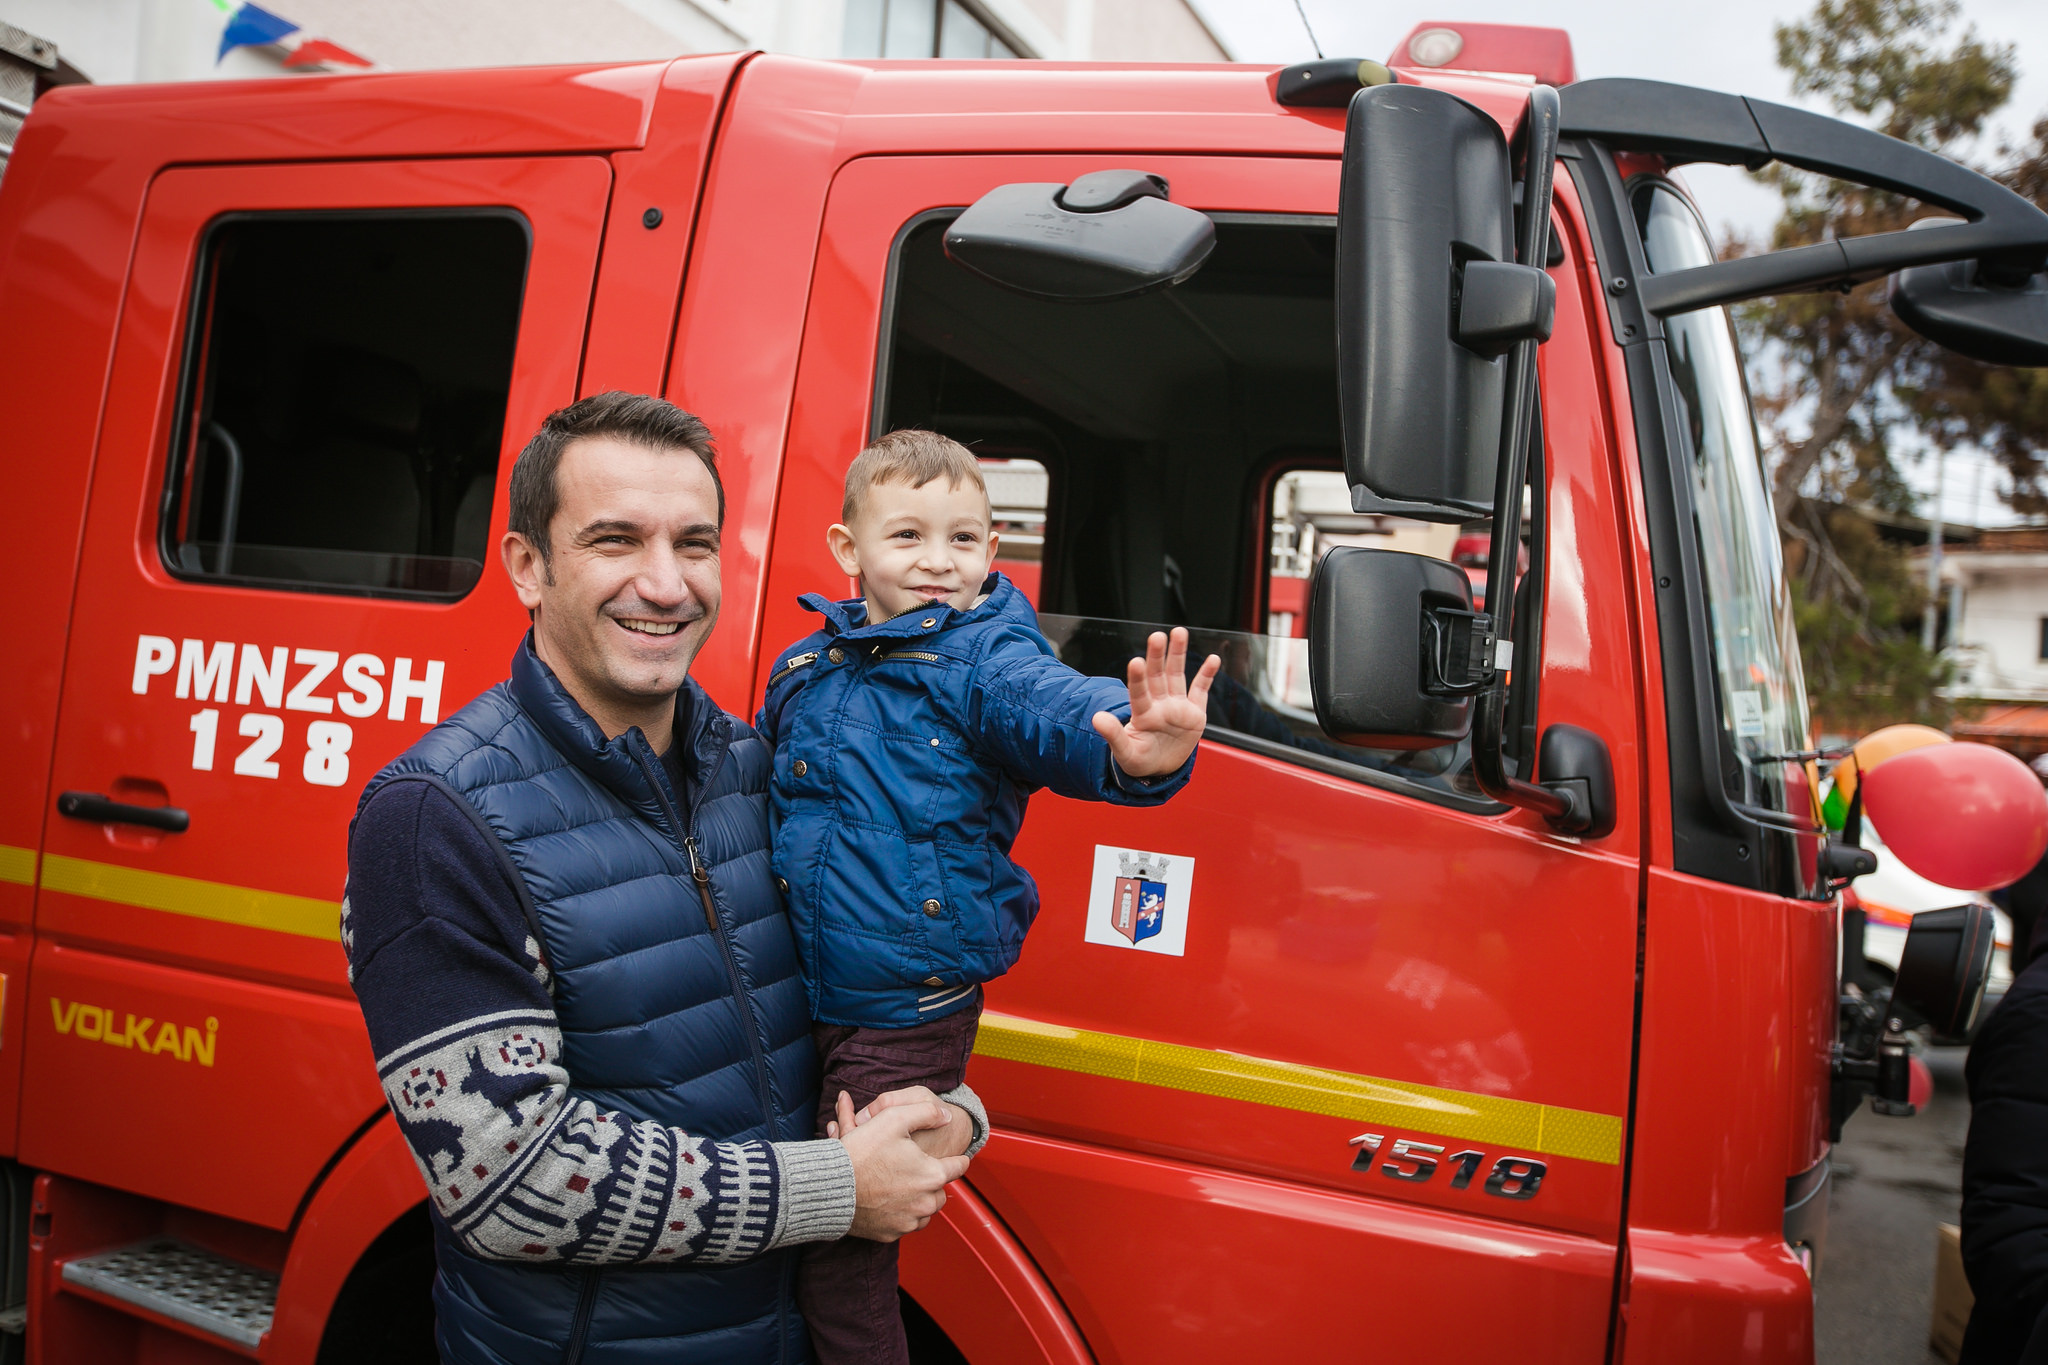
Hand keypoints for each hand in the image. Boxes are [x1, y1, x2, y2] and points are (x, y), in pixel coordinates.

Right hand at [838, 1092, 970, 1241]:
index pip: (959, 1167)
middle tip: (920, 1170)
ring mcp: (908, 1221)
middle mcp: (925, 1203)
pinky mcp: (891, 1234)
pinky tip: (891, 1200)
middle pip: (942, 1192)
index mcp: (932, 1175)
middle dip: (934, 1181)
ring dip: (920, 1200)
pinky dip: (902, 1214)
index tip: (958, 1158)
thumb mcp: (894, 1117)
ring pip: (926, 1211)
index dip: (959, 1159)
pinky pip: (906, 1224)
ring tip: (906, 1186)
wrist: (831, 1186)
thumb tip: (946, 1116)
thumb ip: (926, 1112)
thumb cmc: (861, 1152)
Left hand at [1092, 628, 1220, 778]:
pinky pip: (1200, 690)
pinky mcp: (1194, 713)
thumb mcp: (1126, 753)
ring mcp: (1177, 706)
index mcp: (1143, 715)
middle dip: (1157, 656)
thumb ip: (1114, 736)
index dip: (1137, 678)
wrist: (1160, 769)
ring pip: (1177, 675)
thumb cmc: (1140, 760)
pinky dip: (1207, 675)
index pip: (1139, 693)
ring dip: (1178, 654)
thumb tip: (1096, 718)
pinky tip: (1213, 658)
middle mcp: (1159, 705)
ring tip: (1179, 632)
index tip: (1135, 661)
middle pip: (1157, 676)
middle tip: (1156, 636)